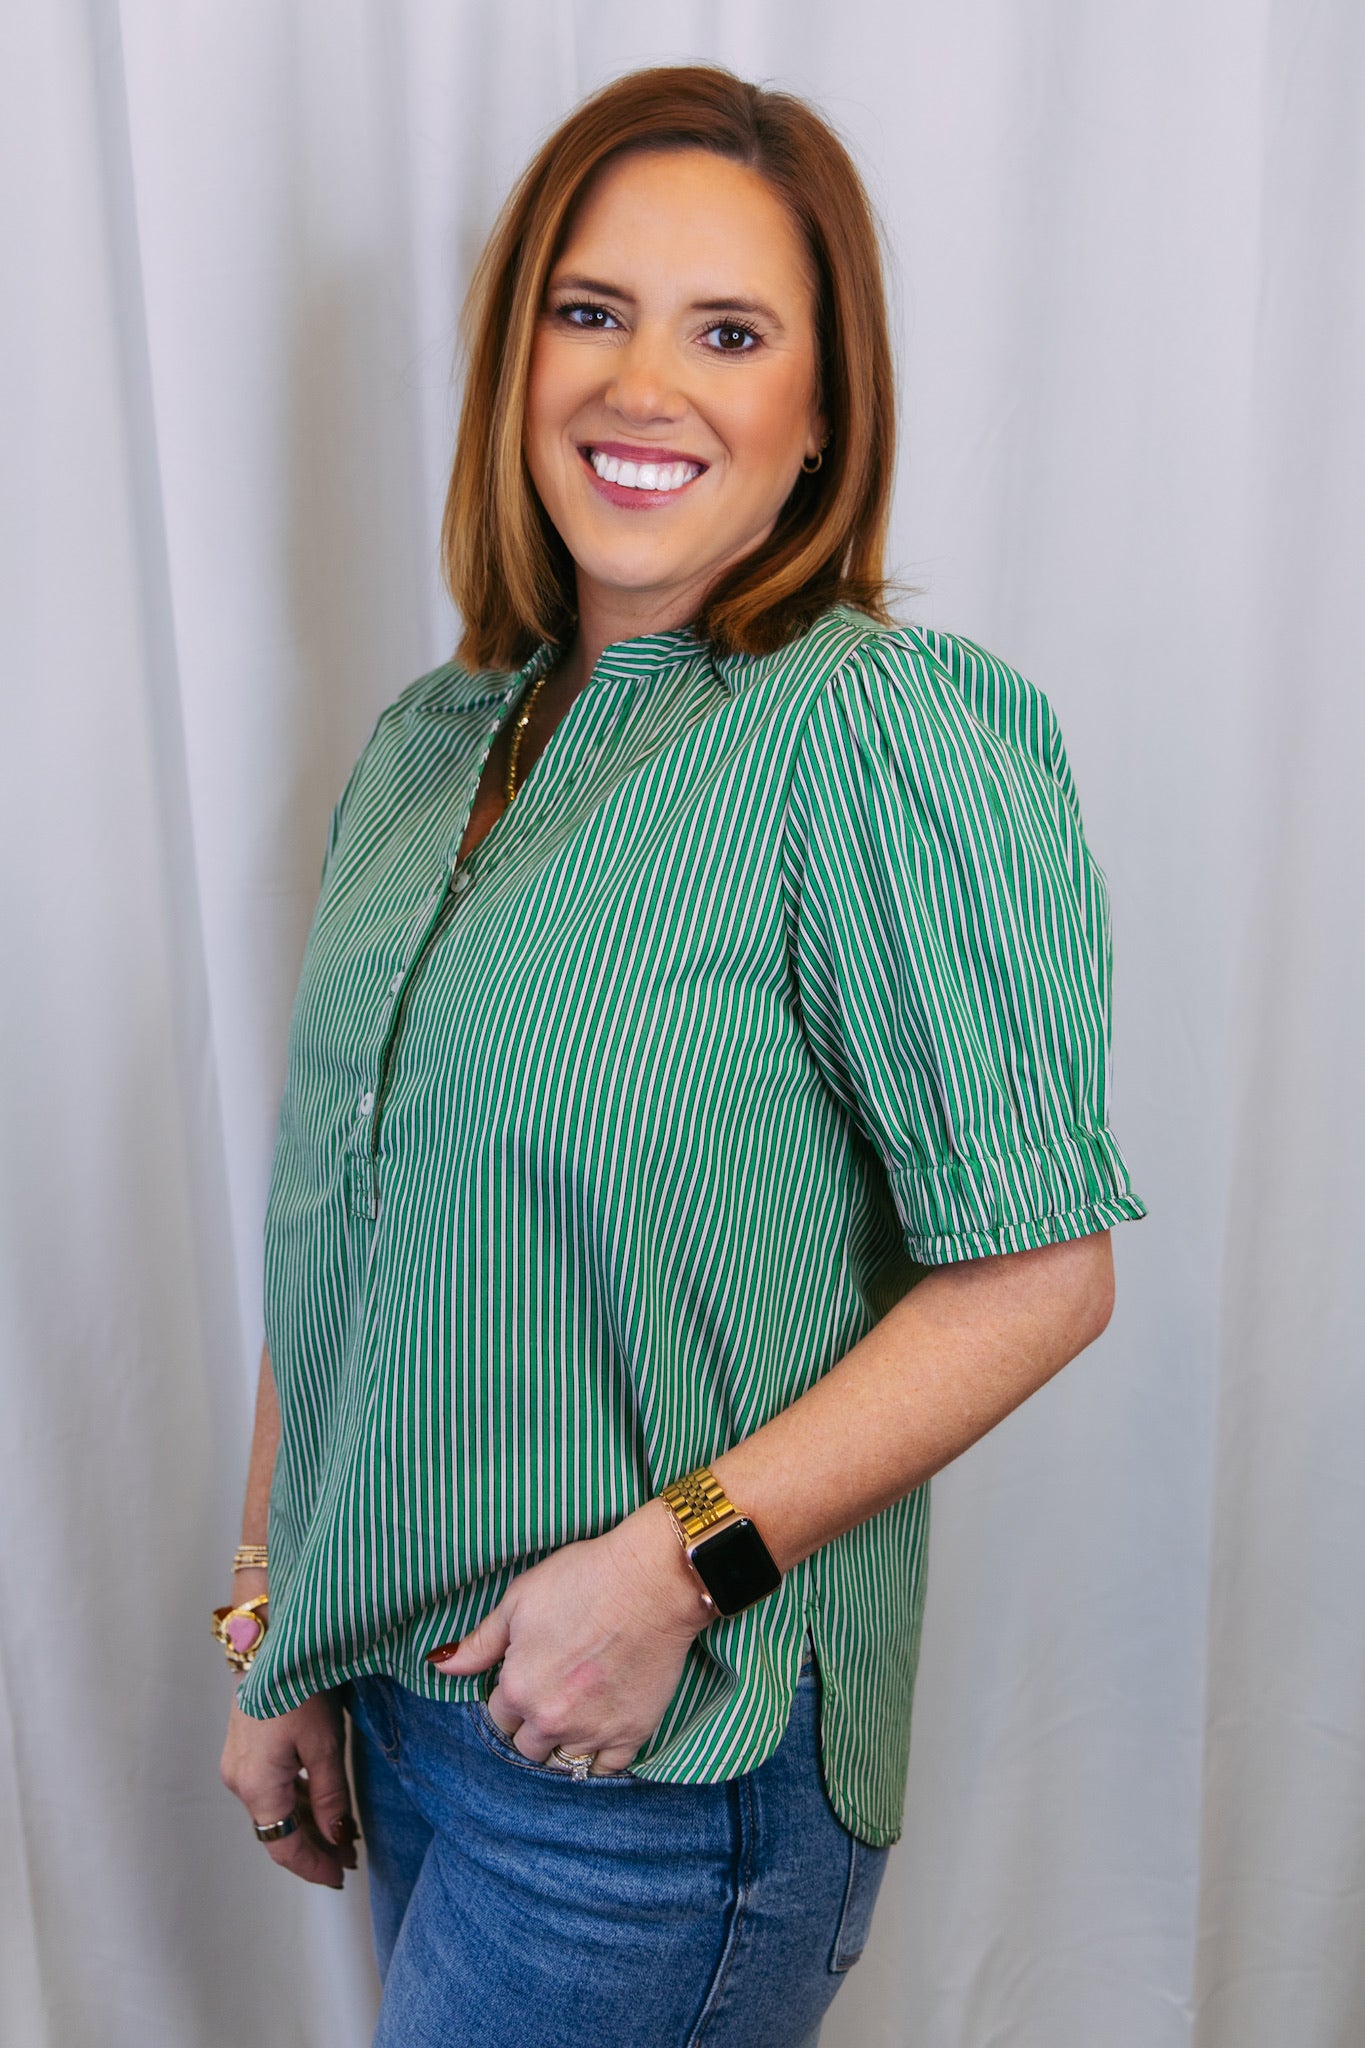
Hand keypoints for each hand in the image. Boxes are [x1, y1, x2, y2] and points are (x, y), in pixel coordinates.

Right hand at [220, 1687, 357, 1887]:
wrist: (273, 1642)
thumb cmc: (300, 1688)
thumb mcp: (325, 1745)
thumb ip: (331, 1796)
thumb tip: (337, 1838)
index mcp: (256, 1787)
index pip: (284, 1846)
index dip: (313, 1867)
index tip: (340, 1878)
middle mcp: (239, 1781)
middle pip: (277, 1830)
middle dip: (314, 1847)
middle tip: (350, 1856)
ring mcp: (238, 1764)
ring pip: (274, 1810)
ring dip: (306, 1824)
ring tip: (342, 1834)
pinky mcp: (244, 1749)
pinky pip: (270, 1788)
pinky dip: (296, 1801)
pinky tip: (320, 1805)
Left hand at [429, 1500, 711, 1774]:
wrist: (652, 1581)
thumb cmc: (584, 1578)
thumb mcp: (520, 1598)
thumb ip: (480, 1642)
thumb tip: (440, 1665)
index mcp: (517, 1688)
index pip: (497, 1717)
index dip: (509, 1698)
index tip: (525, 1681)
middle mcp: (549, 1720)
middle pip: (526, 1748)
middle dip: (531, 1728)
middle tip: (550, 1699)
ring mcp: (592, 1732)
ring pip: (561, 1766)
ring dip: (560, 1748)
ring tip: (572, 1721)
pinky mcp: (631, 1734)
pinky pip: (605, 1771)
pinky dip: (599, 1760)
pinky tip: (599, 1738)